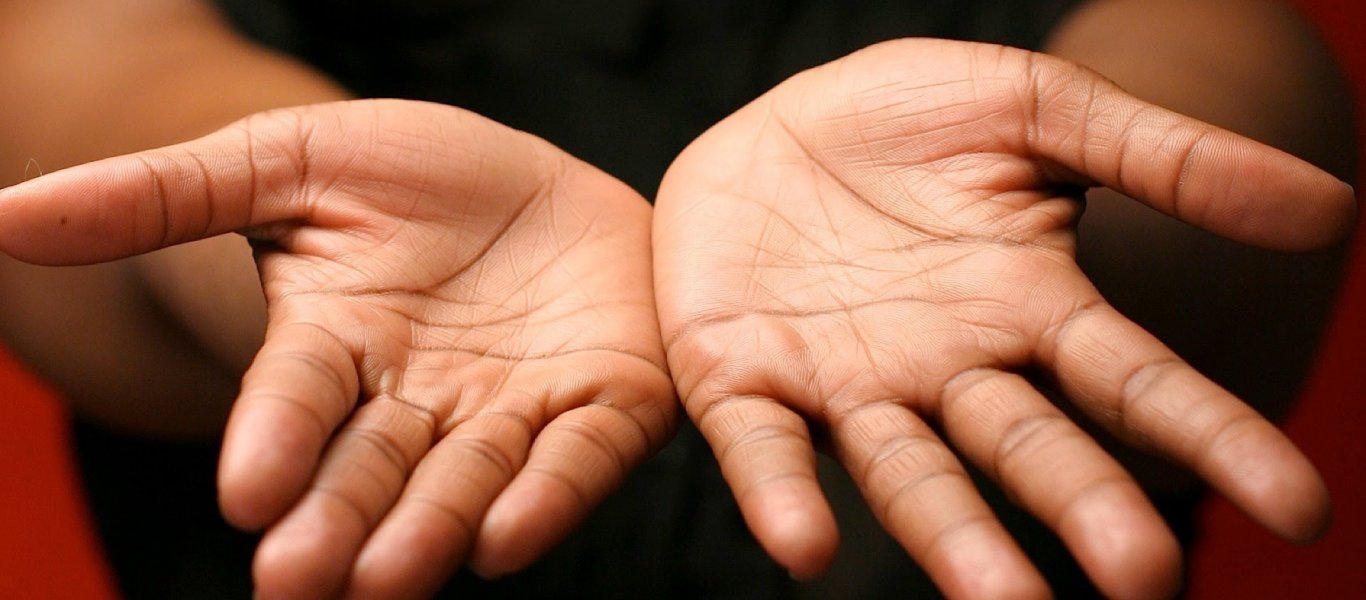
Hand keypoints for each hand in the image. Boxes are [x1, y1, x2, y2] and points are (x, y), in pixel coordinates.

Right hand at [0, 99, 675, 598]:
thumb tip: (5, 214)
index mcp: (338, 350)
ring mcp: (513, 411)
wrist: (536, 182)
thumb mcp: (289, 160)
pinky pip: (578, 459)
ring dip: (431, 528)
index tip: (247, 488)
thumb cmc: (409, 176)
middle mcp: (420, 403)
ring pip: (468, 480)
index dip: (273, 439)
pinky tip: (511, 537)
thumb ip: (163, 194)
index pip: (297, 402)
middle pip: (373, 467)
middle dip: (339, 519)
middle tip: (300, 579)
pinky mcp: (601, 406)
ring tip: (394, 576)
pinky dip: (549, 496)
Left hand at [653, 39, 1352, 598]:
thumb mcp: (1037, 111)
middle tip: (1144, 576)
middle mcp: (947, 369)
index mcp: (1028, 309)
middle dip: (1083, 507)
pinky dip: (783, 492)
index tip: (1299, 508)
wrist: (774, 117)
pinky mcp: (742, 377)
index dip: (1212, 439)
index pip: (1135, 383)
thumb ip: (1164, 157)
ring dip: (953, 536)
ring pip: (908, 473)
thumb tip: (1334, 208)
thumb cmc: (909, 119)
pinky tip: (804, 543)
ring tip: (1004, 599)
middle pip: (1027, 449)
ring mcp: (846, 383)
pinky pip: (762, 445)